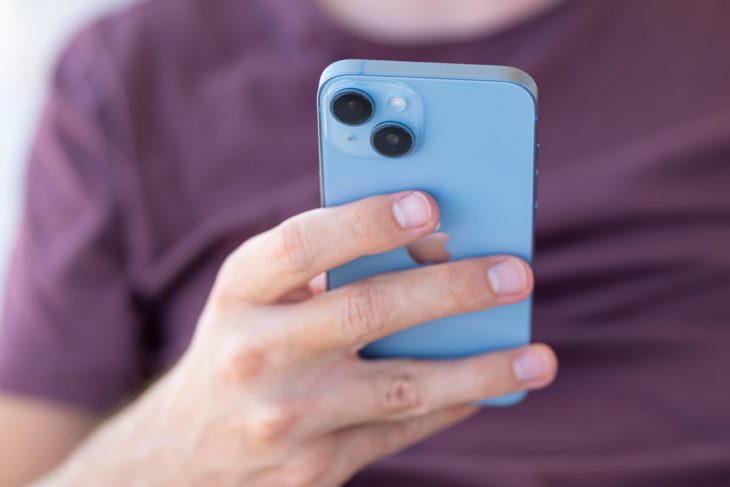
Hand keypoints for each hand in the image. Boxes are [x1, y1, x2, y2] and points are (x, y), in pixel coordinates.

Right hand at [47, 191, 556, 486]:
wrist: (186, 449)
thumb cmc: (239, 346)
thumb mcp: (258, 295)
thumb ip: (327, 265)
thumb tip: (432, 248)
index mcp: (241, 291)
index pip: (302, 245)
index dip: (366, 221)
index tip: (430, 205)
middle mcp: (257, 352)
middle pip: (366, 312)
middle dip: (450, 290)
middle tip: (514, 274)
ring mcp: (287, 418)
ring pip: (401, 387)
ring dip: (478, 368)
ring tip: (537, 357)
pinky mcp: (315, 466)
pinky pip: (400, 431)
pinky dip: (452, 405)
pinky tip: (490, 386)